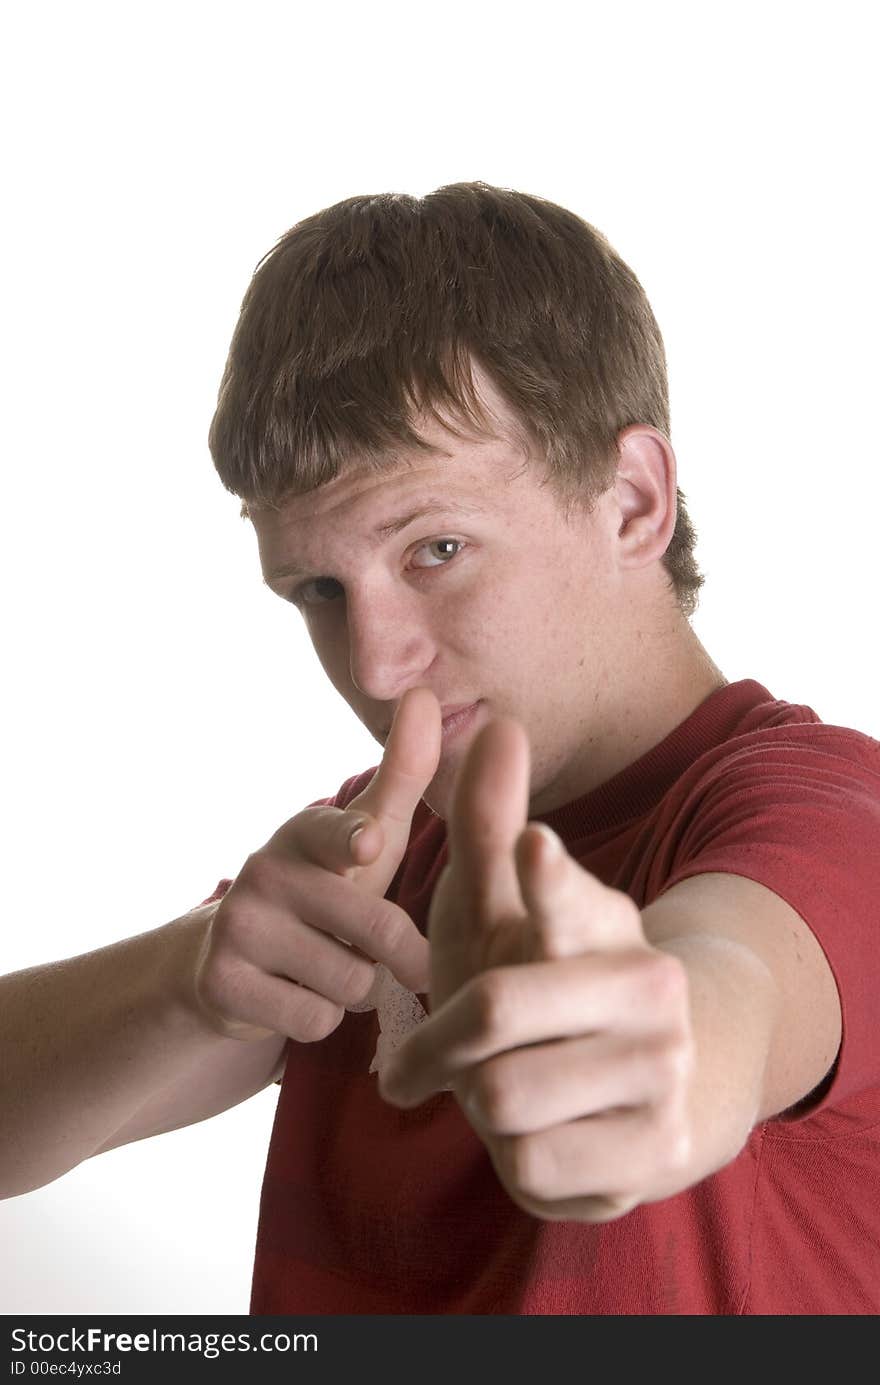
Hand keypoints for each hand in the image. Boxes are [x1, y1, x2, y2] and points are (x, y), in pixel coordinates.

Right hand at [193, 687, 440, 1042]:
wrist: (236, 958)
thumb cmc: (331, 886)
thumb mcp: (370, 834)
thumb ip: (404, 772)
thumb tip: (426, 692)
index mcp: (308, 831)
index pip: (335, 832)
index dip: (354, 839)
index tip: (368, 843)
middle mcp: (265, 868)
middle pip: (375, 931)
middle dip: (398, 958)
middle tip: (387, 956)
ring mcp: (237, 926)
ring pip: (350, 985)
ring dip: (357, 991)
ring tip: (328, 968)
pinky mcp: (220, 983)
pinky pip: (314, 1022)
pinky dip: (320, 1021)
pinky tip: (296, 996)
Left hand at [380, 717, 694, 1222]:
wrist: (651, 1086)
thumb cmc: (545, 979)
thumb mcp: (505, 908)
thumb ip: (489, 825)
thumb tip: (498, 721)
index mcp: (602, 921)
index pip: (566, 898)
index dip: (546, 877)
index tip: (533, 848)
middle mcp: (648, 989)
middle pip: (493, 1015)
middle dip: (440, 1043)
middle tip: (430, 1053)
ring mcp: (661, 1072)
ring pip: (502, 1100)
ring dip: (477, 1102)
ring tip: (501, 1085)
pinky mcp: (656, 1153)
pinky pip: (529, 1167)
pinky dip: (510, 1156)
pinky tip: (539, 1133)